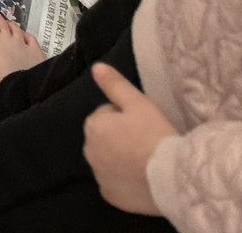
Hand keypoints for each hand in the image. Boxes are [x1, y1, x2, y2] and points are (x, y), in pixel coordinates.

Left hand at [83, 62, 175, 216]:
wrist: (173, 177)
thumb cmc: (155, 136)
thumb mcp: (138, 103)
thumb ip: (115, 85)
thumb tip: (97, 67)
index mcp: (93, 126)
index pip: (108, 114)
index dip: (128, 117)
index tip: (145, 125)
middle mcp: (89, 151)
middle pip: (107, 138)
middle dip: (122, 138)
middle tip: (149, 143)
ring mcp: (98, 175)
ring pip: (110, 161)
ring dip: (123, 159)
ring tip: (148, 162)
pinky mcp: (110, 196)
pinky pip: (116, 183)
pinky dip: (125, 181)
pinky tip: (143, 179)